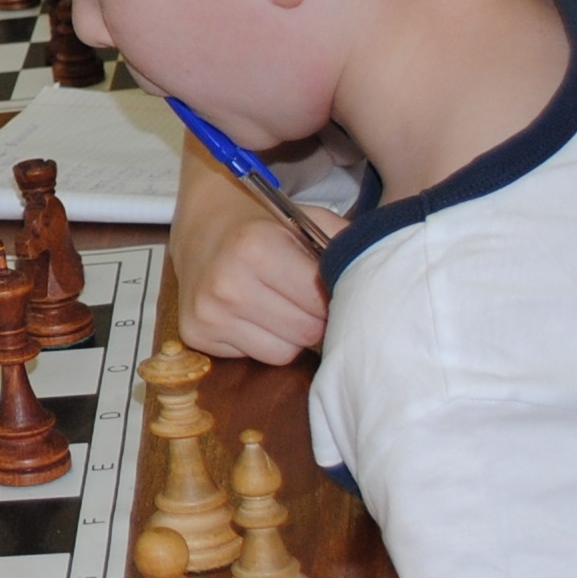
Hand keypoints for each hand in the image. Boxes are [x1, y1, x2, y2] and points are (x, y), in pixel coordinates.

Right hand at [170, 154, 327, 364]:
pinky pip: (256, 358)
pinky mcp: (196, 334)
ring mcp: (208, 313)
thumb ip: (345, 246)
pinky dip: (263, 341)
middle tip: (304, 297)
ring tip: (278, 305)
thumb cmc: (265, 225)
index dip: (331, 298)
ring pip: (283, 353)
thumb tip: (380, 286)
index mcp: (257, 248)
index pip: (321, 303)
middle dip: (314, 318)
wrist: (204, 226)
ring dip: (291, 335)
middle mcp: (227, 283)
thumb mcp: (307, 220)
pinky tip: (252, 314)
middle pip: (306, 333)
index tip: (327, 287)